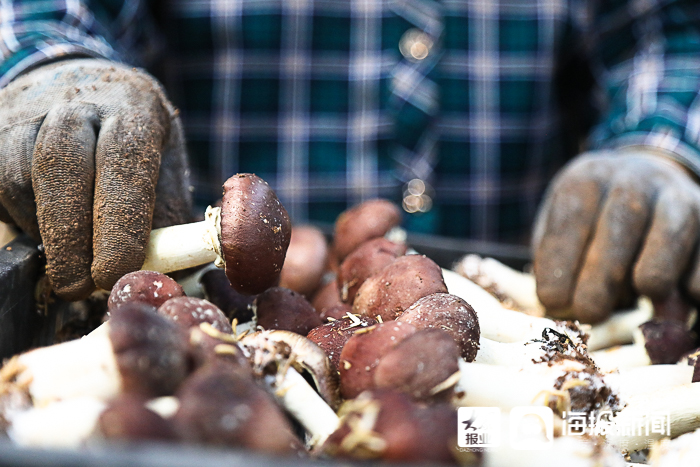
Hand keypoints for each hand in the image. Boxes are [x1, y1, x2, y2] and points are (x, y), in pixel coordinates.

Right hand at [0, 59, 190, 299]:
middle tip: (80, 286)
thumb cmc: (134, 153)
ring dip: (44, 232)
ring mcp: (27, 114)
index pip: (124, 158)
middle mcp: (78, 103)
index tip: (115, 272)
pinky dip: (21, 221)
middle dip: (70, 235)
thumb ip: (164, 223)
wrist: (83, 94)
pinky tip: (46, 233)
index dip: (119, 221)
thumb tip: (153, 277)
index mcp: (135, 110)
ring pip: (20, 177)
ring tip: (70, 261)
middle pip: (61, 162)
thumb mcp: (164, 176)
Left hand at [533, 149, 699, 322]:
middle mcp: (633, 181)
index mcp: (587, 179)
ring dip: (649, 282)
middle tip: (589, 313)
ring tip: (636, 295)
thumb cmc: (590, 221)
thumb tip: (563, 313)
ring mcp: (677, 199)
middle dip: (599, 283)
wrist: (645, 183)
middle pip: (618, 232)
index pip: (572, 220)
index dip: (559, 265)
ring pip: (667, 244)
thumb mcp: (561, 227)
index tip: (552, 300)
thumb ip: (558, 265)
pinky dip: (690, 290)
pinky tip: (674, 297)